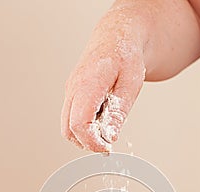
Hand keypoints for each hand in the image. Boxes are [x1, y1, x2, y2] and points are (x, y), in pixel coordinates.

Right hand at [61, 2, 147, 152]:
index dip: (92, 141)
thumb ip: (118, 113)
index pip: (79, 123)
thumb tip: (110, 136)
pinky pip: (72, 118)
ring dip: (85, 135)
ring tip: (107, 127)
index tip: (107, 147)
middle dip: (87, 142)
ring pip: (68, 126)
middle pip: (68, 129)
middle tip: (108, 142)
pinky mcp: (73, 95)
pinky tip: (102, 118)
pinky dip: (85, 126)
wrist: (118, 36)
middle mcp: (73, 88)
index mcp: (87, 83)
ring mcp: (70, 91)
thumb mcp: (131, 85)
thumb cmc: (126, 55)